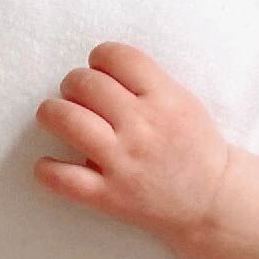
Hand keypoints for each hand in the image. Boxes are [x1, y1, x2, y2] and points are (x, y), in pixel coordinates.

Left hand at [33, 41, 232, 248]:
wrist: (212, 202)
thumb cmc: (194, 146)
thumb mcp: (182, 101)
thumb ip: (146, 82)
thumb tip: (99, 69)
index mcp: (163, 98)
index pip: (116, 56)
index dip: (99, 57)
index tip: (99, 70)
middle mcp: (141, 126)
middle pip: (85, 83)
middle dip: (73, 84)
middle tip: (78, 96)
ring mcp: (123, 162)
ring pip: (66, 120)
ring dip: (52, 113)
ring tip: (56, 118)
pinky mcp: (109, 197)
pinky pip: (62, 178)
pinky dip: (46, 169)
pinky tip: (50, 164)